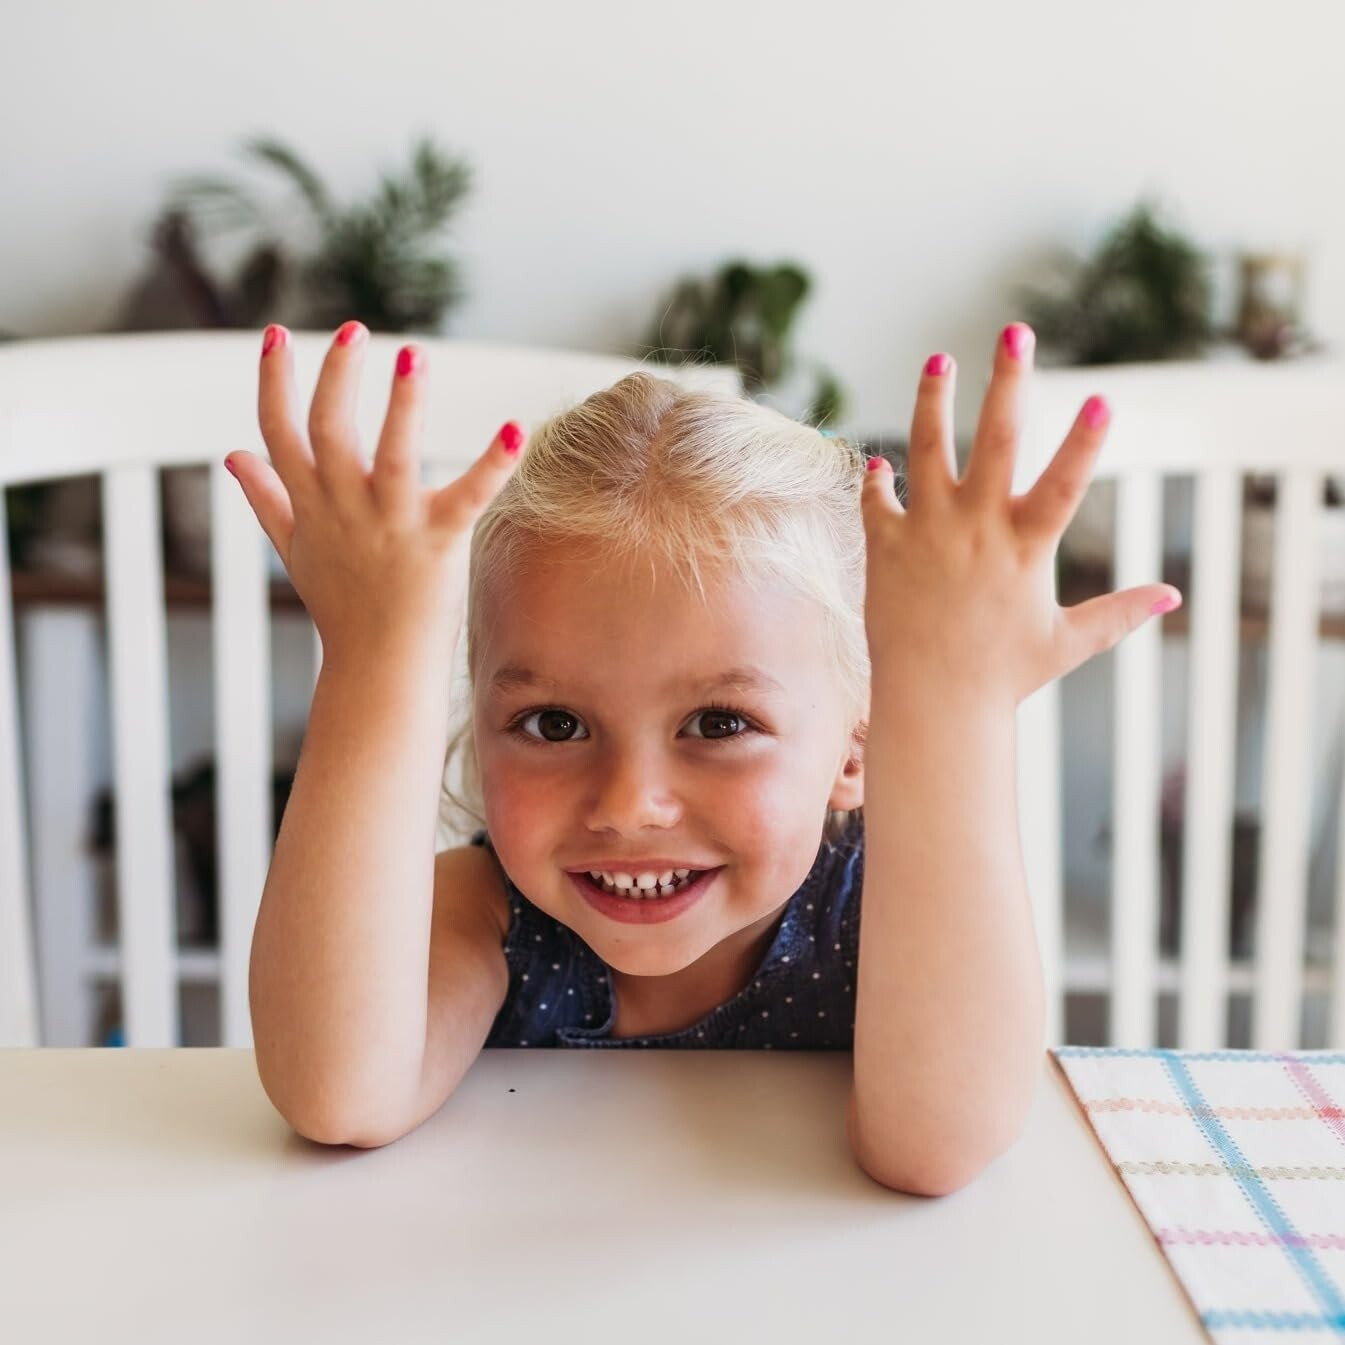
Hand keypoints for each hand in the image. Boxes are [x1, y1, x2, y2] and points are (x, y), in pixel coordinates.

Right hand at [226, 322, 525, 671]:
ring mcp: (391, 524)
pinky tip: (516, 426)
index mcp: (310, 503)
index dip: (273, 380)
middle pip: (330, 429)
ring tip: (413, 353)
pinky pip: (469, 496)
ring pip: (394, 453)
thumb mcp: (294, 549)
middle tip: (354, 329)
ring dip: (403, 403)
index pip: (278, 430)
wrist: (378, 667)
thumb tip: (233, 456)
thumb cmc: (341, 606)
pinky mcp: (439, 540)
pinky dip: (493, 463)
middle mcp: (344, 507)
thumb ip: (267, 497)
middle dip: (336, 375)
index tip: (276, 334)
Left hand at [860, 322, 1181, 707]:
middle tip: (1015, 332)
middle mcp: (976, 530)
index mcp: (1026, 548)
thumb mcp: (1067, 643)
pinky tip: (880, 461)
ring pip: (927, 450)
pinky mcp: (885, 548)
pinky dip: (878, 479)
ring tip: (938, 360)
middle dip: (1008, 383)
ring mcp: (927, 534)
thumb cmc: (1002, 676)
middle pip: (995, 442)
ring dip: (933, 401)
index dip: (1084, 442)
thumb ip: (1119, 614)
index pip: (1064, 484)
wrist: (931, 704)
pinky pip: (877, 500)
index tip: (1102, 398)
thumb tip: (1172, 596)